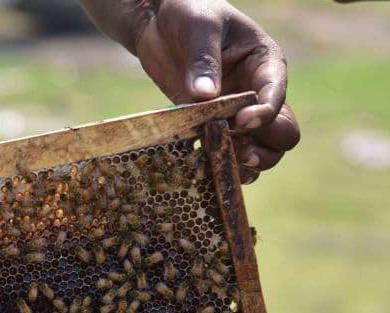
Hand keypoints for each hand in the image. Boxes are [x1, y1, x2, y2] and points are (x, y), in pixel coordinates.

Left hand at [80, 0, 300, 182]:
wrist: (161, 22)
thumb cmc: (189, 11)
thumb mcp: (198, 27)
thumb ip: (203, 60)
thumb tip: (204, 96)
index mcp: (265, 64)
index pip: (276, 96)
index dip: (264, 114)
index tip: (240, 122)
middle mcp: (257, 92)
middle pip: (282, 133)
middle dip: (264, 147)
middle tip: (237, 151)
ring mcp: (236, 112)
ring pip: (260, 149)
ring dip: (246, 162)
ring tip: (224, 164)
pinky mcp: (211, 125)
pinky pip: (226, 152)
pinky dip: (219, 164)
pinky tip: (204, 167)